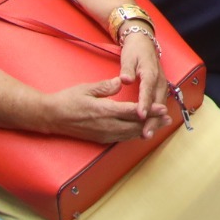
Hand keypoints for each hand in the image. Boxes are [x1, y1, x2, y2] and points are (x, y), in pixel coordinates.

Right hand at [35, 73, 152, 142]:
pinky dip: (134, 134)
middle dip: (153, 122)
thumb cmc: (68, 100)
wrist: (51, 117)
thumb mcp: (87, 88)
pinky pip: (121, 138)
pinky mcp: (100, 138)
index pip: (132, 112)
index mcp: (103, 110)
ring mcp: (102, 134)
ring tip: (160, 125)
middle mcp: (105, 125)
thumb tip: (121, 81)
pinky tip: (141, 130)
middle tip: (168, 118)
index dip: (149, 110)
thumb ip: (106, 86)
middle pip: (134, 125)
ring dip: (146, 129)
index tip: (163, 108)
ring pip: (129, 134)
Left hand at [117, 28, 167, 133]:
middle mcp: (159, 81)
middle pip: (157, 102)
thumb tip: (124, 80)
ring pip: (160, 106)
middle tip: (145, 134)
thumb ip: (126, 69)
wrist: (145, 43)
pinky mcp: (160, 90)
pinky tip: (148, 128)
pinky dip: (154, 117)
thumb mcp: (128, 56)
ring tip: (147, 135)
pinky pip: (158, 105)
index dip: (145, 103)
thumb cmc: (135, 51)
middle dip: (152, 119)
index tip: (140, 115)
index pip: (148, 90)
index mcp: (150, 72)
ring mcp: (162, 86)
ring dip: (154, 121)